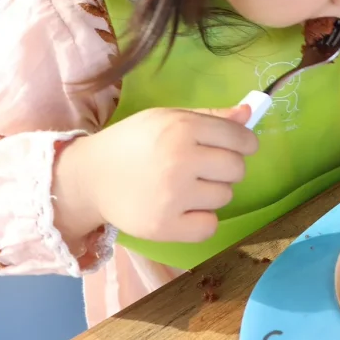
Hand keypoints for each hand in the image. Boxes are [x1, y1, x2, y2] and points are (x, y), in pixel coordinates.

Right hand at [53, 106, 257, 245]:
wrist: (90, 177)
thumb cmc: (133, 142)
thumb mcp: (168, 118)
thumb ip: (210, 117)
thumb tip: (248, 113)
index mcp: (183, 128)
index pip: (241, 138)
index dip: (245, 143)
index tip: (236, 147)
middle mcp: (180, 160)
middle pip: (237, 169)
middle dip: (226, 168)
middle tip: (203, 168)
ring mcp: (173, 196)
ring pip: (225, 196)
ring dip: (212, 193)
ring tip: (185, 186)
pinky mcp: (164, 226)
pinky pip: (210, 226)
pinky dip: (201, 220)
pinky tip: (183, 209)